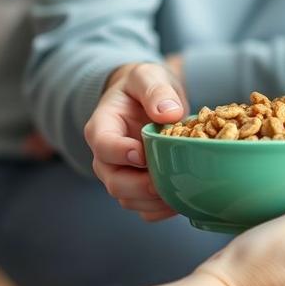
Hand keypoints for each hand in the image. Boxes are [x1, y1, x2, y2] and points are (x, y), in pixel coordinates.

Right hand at [84, 57, 186, 220]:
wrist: (148, 98)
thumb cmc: (144, 86)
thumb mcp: (147, 76)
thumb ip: (155, 91)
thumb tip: (169, 114)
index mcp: (102, 127)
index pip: (103, 145)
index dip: (121, 153)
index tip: (143, 153)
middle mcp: (106, 156)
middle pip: (114, 181)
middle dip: (140, 186)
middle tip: (167, 180)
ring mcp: (121, 174)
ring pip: (129, 199)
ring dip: (154, 201)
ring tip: (181, 191)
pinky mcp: (137, 187)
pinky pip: (144, 208)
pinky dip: (161, 209)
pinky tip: (182, 199)